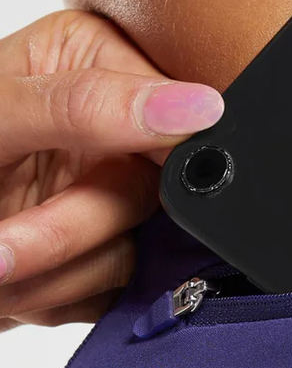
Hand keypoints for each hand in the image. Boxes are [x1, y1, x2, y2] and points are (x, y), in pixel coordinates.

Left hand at [0, 10, 223, 331]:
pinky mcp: (107, 256)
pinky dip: (62, 298)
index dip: (151, 160)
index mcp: (97, 68)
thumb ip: (87, 108)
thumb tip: (196, 108)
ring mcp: (111, 201)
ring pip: (133, 257)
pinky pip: (118, 293)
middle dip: (67, 233)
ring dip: (56, 277)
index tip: (110, 188)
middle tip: (3, 252)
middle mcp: (116, 136)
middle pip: (149, 199)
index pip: (169, 118)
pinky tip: (19, 285)